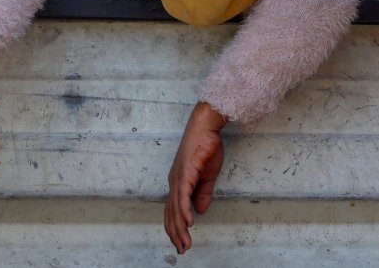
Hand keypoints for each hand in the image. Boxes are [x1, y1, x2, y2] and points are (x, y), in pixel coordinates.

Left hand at [165, 101, 226, 254]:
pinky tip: (188, 222)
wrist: (205, 127)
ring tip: (184, 243)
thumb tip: (200, 211)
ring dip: (180, 227)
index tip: (180, 243)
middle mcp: (175, 182)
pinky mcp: (186, 171)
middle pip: (172, 212)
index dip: (175, 228)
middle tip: (181, 250)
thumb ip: (202, 194)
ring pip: (176, 207)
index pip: (173, 210)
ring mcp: (179, 177)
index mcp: (178, 183)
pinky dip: (184, 209)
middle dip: (176, 233)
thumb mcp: (207, 177)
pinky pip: (183, 194)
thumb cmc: (205, 148)